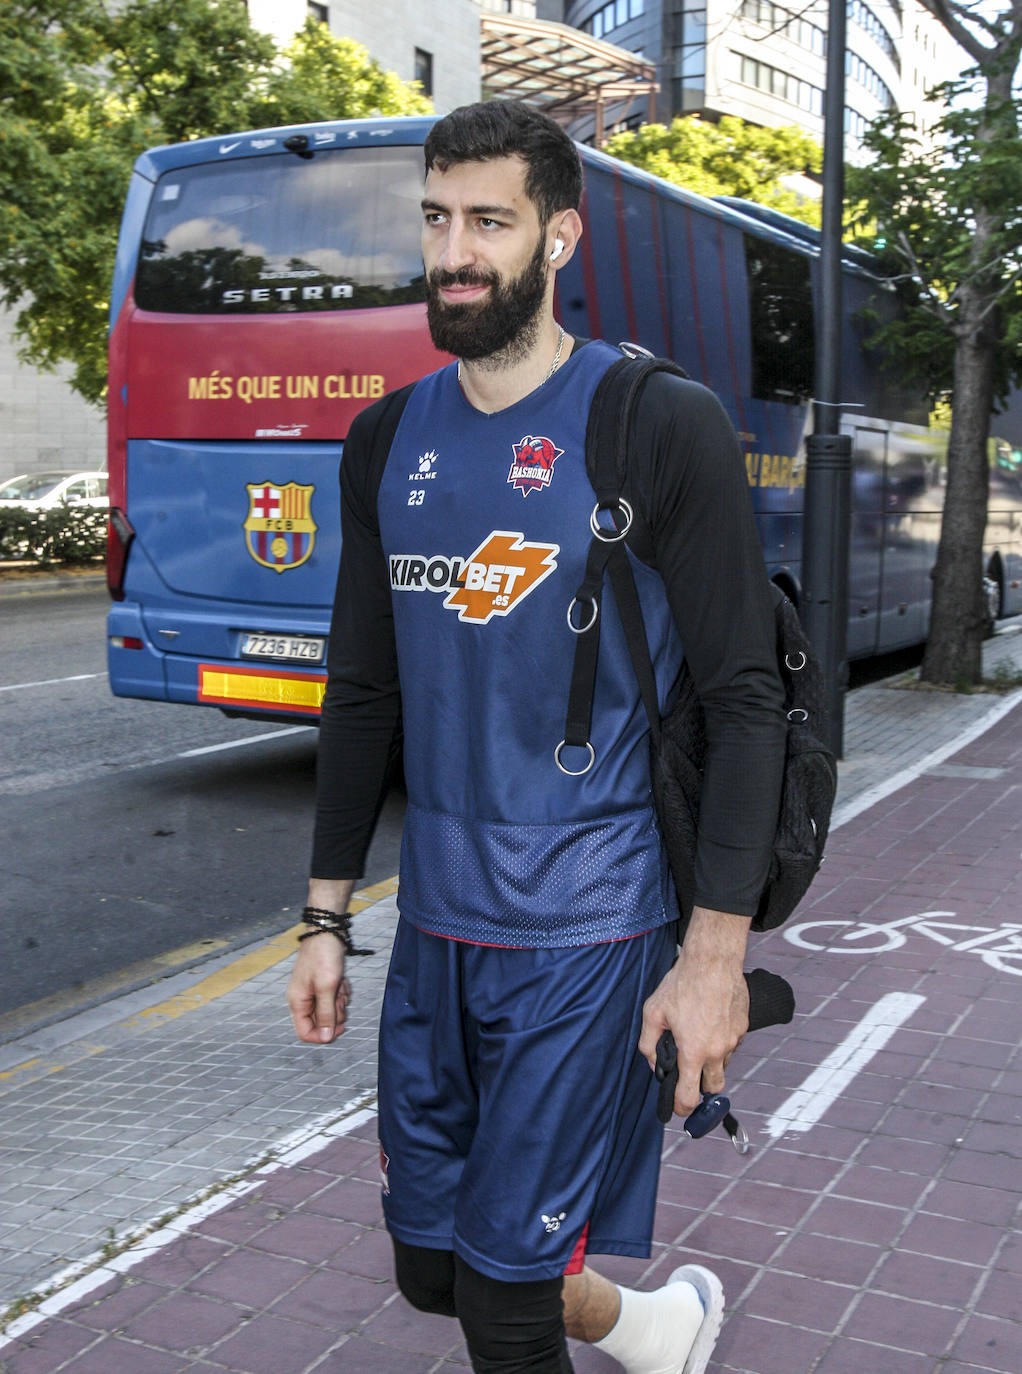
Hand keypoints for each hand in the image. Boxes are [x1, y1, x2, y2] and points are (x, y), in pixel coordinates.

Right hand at [287, 932, 349, 1043]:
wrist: (328, 932)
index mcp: (297, 1002)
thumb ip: (326, 1014)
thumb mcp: (327, 987)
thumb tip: (325, 1038)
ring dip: (340, 1000)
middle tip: (339, 996)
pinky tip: (342, 979)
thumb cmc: (324, 956)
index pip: (305, 1032)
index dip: (322, 1035)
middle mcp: (303, 999)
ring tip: (340, 983)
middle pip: (321, 1022)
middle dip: (335, 1012)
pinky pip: (335, 997)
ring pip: (331, 1010)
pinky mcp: (323, 984)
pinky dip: (341, 990)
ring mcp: (313, 991)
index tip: (340, 1028)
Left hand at [638, 907, 750, 1115]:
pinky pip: (731, 1045)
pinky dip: (720, 1042)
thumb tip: (654, 1064)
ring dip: (710, 1061)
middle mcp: (717, 1051)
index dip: (681, 1107)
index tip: (677, 1107)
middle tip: (688, 1073)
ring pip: (723, 1065)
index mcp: (693, 1052)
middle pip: (713, 1088)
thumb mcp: (653, 1012)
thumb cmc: (682, 984)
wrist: (713, 960)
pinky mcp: (743, 1027)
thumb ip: (649, 1044)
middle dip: (700, 1087)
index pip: (690, 1096)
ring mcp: (734, 1040)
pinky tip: (709, 1022)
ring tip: (697, 1036)